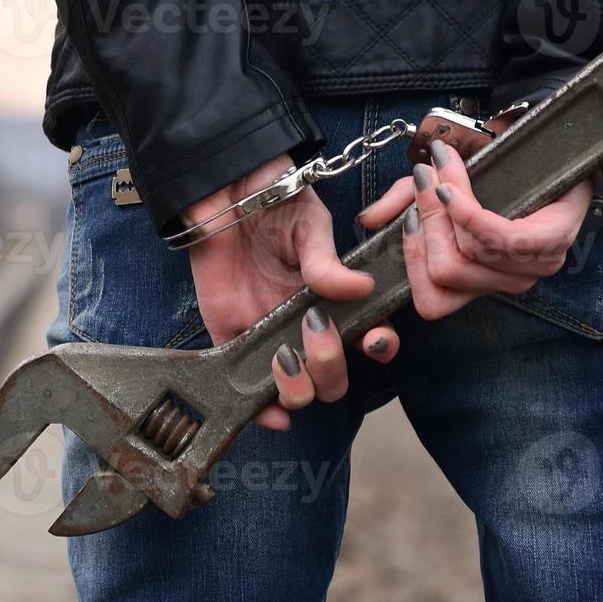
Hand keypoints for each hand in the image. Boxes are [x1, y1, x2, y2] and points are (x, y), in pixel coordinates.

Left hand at [184, 156, 398, 430]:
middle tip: (316, 327)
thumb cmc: (275, 202)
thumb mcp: (308, 224)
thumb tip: (359, 289)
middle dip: (331, 366)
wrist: (224, 189)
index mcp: (335, 299)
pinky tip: (271, 412)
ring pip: (298, 391)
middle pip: (333, 378)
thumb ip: (327, 260)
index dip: (378, 347)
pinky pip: (245, 389)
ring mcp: (269, 335)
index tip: (372, 338)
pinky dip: (262, 411)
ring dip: (301, 388)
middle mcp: (307, 325)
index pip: (369, 338)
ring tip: (286, 356)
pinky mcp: (231, 337)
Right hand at [358, 139, 592, 319]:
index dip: (412, 262)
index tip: (405, 218)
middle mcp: (505, 282)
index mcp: (477, 281)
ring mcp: (532, 267)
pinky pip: (495, 238)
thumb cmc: (495, 177)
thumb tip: (368, 220)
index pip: (433, 303)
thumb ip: (402, 205)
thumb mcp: (437, 190)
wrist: (549, 149)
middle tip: (423, 182)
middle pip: (446, 273)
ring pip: (468, 254)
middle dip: (426, 223)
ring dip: (443, 207)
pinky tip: (451, 189)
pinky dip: (466, 211)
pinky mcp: (550, 243)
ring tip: (438, 171)